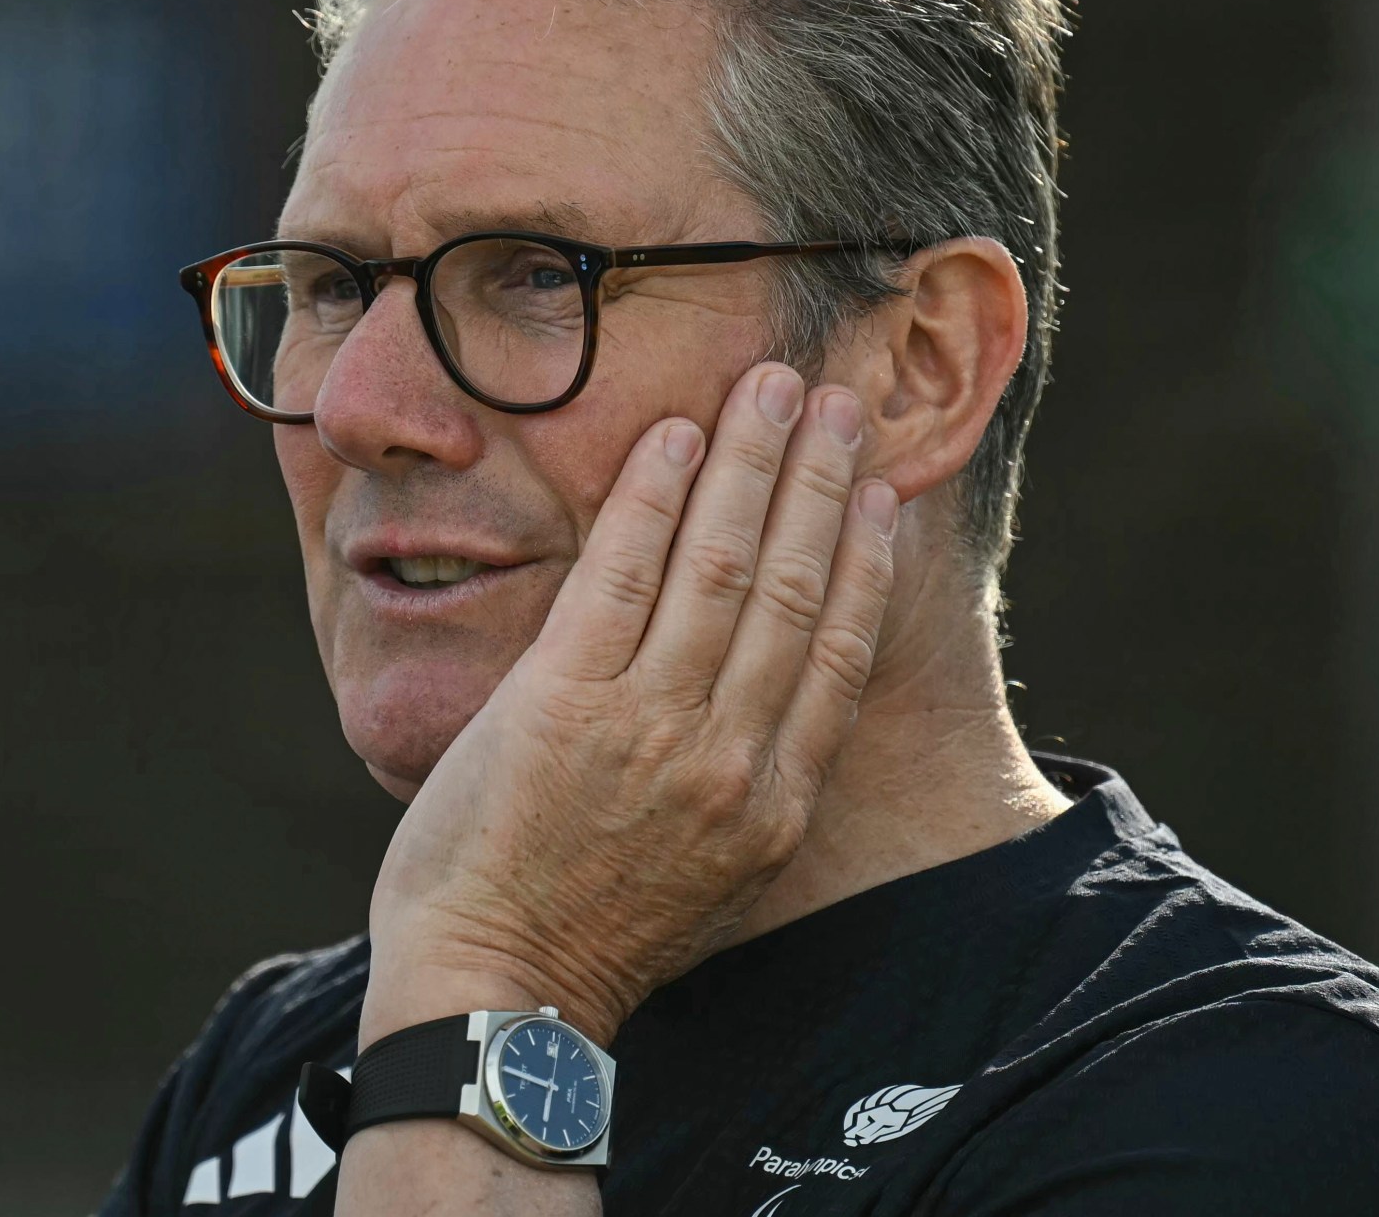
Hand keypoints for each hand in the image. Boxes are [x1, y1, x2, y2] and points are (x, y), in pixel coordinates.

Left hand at [361, 365, 899, 1044]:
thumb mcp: (706, 873)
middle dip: (818, 482)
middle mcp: (727, 758)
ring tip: (772, 389)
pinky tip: (680, 437)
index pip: (836, 654)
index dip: (864, 562)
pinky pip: (622, 574)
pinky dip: (658, 496)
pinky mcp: (564, 702)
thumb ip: (739, 784)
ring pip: (722, 565)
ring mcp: (647, 726)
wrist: (497, 989)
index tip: (881, 493)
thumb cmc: (587, 935)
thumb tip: (759, 708)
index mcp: (770, 804)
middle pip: (792, 588)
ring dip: (752, 463)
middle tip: (837, 401)